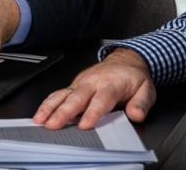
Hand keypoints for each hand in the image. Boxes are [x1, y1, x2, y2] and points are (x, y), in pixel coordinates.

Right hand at [33, 48, 155, 129]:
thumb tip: (136, 115)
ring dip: (50, 107)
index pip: (101, 100)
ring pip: (63, 95)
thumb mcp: (146, 89)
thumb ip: (141, 103)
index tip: (85, 124)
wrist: (124, 60)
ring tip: (40, 119)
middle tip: (53, 124)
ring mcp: (81, 84)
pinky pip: (58, 94)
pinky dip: (47, 104)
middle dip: (63, 112)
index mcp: (111, 84)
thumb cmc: (132, 77)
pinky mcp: (73, 86)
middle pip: (76, 98)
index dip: (92, 113)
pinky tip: (40, 114)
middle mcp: (92, 83)